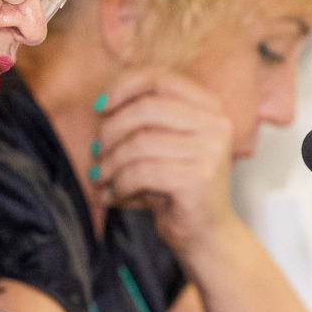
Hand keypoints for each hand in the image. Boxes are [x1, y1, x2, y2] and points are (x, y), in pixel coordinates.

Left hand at [93, 70, 241, 272]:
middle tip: (96, 152)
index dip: (124, 87)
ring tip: (101, 177)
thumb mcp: (164, 142)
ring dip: (110, 162)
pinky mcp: (198, 179)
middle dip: (111, 130)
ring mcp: (210, 151)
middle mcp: (216, 124)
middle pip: (146, 109)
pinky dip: (119, 183)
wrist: (206, 234)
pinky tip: (114, 195)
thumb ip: (143, 116)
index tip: (100, 107)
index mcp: (209, 107)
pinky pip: (141, 171)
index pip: (160, 77)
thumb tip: (101, 103)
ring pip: (139, 143)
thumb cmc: (177, 186)